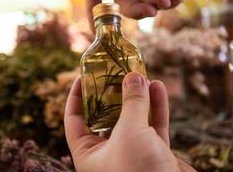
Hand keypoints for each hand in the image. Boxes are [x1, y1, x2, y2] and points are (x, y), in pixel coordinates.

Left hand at [64, 73, 195, 171]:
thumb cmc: (139, 171)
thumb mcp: (130, 133)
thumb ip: (132, 104)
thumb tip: (133, 76)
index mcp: (89, 153)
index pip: (74, 119)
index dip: (76, 96)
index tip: (82, 76)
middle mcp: (108, 152)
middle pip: (106, 115)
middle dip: (112, 92)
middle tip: (116, 71)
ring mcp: (132, 152)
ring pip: (133, 118)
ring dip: (138, 97)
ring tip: (140, 74)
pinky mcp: (154, 153)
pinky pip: (153, 126)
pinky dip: (156, 108)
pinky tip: (158, 88)